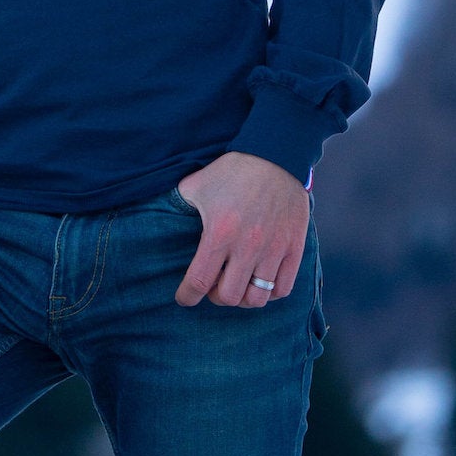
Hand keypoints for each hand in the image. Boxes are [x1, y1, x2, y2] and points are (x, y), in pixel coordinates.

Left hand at [174, 152, 309, 309]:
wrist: (274, 156)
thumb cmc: (232, 171)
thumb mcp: (196, 185)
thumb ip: (179, 205)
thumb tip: (162, 216)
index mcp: (219, 233)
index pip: (199, 281)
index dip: (187, 296)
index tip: (183, 299)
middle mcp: (247, 247)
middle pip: (228, 297)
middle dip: (215, 296)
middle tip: (213, 285)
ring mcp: (273, 250)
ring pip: (256, 299)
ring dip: (242, 297)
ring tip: (237, 284)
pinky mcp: (293, 249)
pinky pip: (282, 289)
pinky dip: (269, 293)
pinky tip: (260, 281)